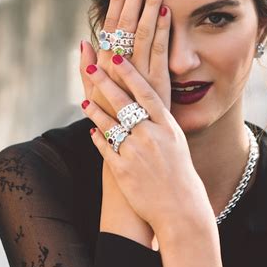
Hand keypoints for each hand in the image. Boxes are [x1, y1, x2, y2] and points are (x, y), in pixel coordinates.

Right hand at [80, 0, 170, 117]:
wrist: (130, 148)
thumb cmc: (111, 122)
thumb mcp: (93, 97)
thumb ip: (86, 70)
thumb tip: (84, 43)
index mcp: (104, 66)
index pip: (111, 27)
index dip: (116, 2)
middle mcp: (118, 67)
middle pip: (126, 25)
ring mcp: (138, 74)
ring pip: (143, 33)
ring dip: (149, 7)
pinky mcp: (157, 83)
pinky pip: (160, 52)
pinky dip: (163, 30)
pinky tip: (166, 11)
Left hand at [81, 55, 214, 238]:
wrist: (180, 209)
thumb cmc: (181, 175)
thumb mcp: (178, 143)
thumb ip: (162, 124)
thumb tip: (149, 107)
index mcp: (167, 126)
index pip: (146, 93)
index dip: (130, 74)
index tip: (117, 58)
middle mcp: (151, 135)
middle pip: (124, 103)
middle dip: (105, 83)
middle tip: (91, 67)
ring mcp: (136, 152)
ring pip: (109, 124)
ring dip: (95, 111)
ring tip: (85, 101)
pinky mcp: (122, 170)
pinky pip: (105, 148)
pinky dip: (97, 138)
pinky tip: (91, 130)